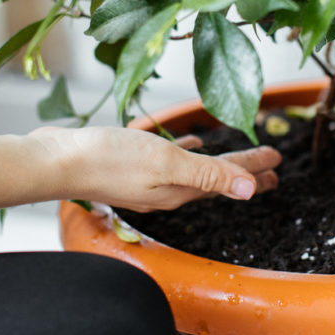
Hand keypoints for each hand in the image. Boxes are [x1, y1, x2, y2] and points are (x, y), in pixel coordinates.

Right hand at [30, 126, 281, 212]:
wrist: (56, 161)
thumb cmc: (107, 159)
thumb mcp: (165, 163)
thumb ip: (207, 174)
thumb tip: (250, 189)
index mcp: (179, 191)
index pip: (227, 180)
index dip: (253, 169)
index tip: (278, 161)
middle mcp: (166, 191)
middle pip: (215, 181)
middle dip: (243, 174)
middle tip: (270, 171)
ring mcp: (146, 180)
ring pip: (193, 172)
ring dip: (217, 165)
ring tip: (235, 159)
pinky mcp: (128, 166)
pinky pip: (167, 160)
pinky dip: (183, 153)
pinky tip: (187, 144)